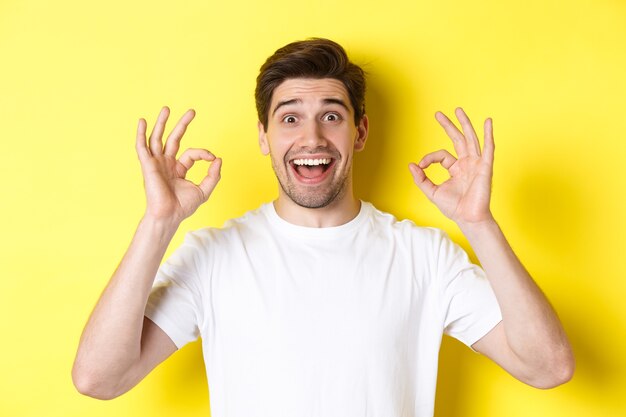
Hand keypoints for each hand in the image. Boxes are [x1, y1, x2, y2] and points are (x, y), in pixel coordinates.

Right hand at [135, 107, 221, 224]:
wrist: (169, 215)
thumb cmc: (183, 207)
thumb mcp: (204, 190)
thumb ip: (213, 175)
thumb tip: (218, 159)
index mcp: (178, 169)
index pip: (191, 153)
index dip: (203, 153)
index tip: (213, 158)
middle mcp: (166, 164)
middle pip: (174, 139)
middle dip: (182, 124)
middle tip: (192, 111)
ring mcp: (156, 163)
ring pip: (158, 138)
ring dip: (162, 123)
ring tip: (167, 108)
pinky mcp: (148, 165)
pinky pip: (142, 147)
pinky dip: (141, 134)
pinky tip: (142, 121)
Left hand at [409, 107, 493, 225]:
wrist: (469, 218)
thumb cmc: (454, 208)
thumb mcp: (432, 192)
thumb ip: (421, 179)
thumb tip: (411, 165)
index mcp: (456, 168)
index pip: (441, 155)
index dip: (429, 158)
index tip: (421, 165)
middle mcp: (467, 163)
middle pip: (457, 139)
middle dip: (448, 126)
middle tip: (438, 114)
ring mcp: (477, 164)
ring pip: (470, 139)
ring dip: (465, 124)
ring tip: (458, 110)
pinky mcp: (485, 167)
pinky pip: (488, 148)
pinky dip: (488, 134)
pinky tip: (488, 122)